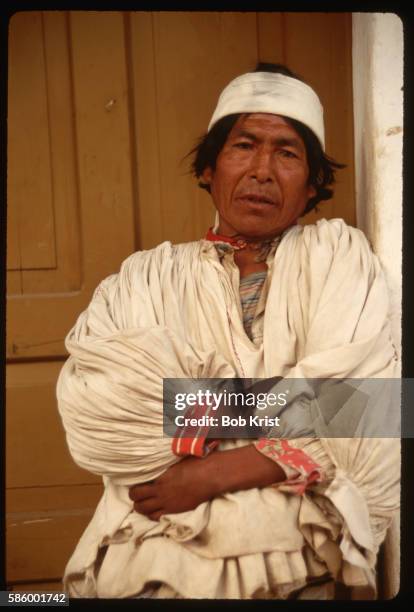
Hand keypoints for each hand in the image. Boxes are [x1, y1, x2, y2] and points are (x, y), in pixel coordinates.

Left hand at [128, 445, 284, 520]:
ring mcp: (167, 502)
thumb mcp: (180, 454)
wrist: (212, 475)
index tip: (136, 479)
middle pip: (136, 497)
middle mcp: (160, 490)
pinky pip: (156, 517)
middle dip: (134, 495)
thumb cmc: (198, 461)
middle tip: (137, 491)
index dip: (134, 482)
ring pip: (143, 509)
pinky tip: (154, 509)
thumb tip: (163, 440)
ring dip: (140, 505)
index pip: (138, 482)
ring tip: (142, 501)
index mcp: (160, 475)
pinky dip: (151, 514)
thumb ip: (168, 453)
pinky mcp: (174, 510)